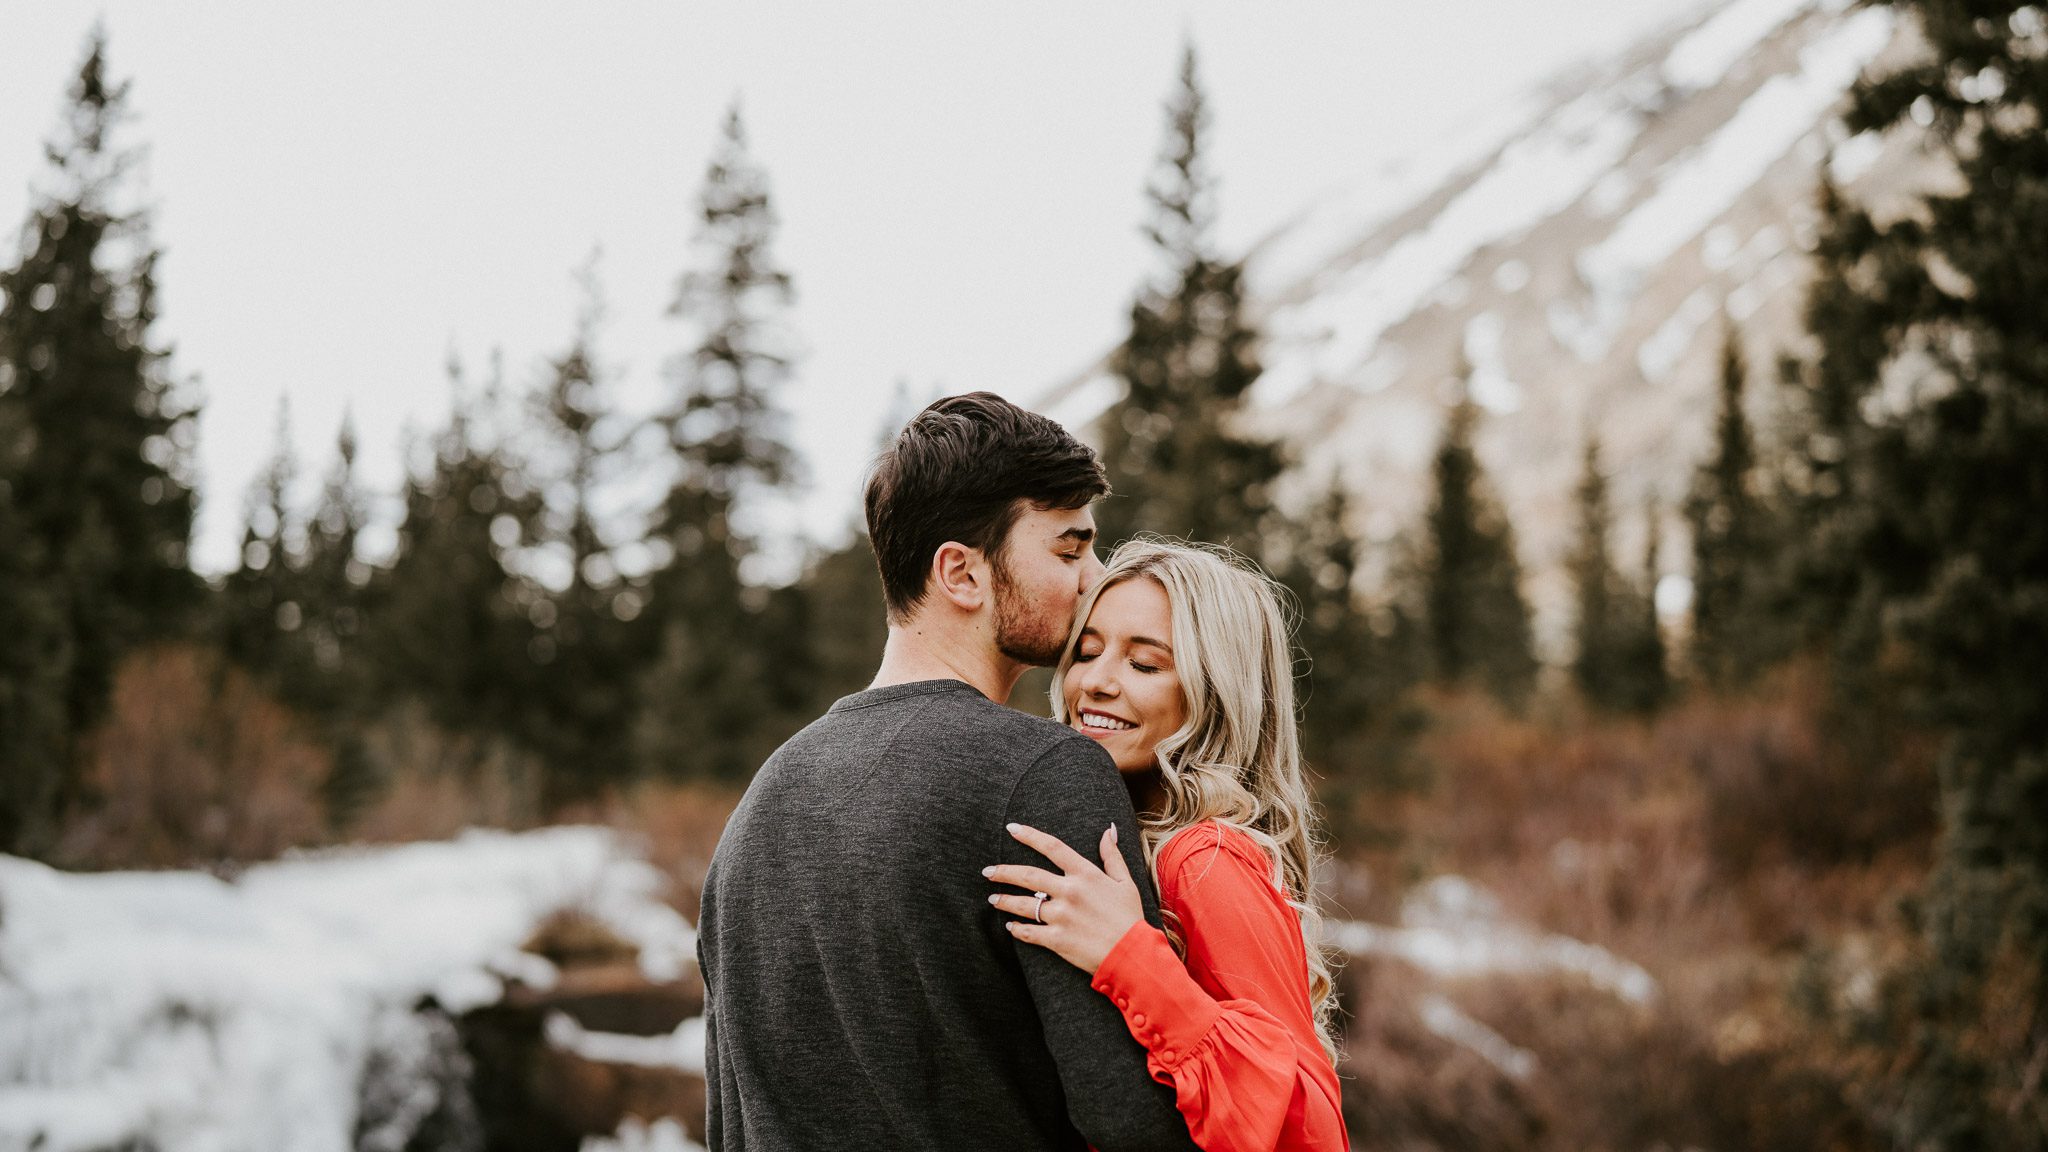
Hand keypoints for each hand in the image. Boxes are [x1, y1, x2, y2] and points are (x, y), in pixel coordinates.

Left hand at [984, 822, 1143, 974]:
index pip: (1052, 847)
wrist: (1132, 954)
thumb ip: (1112, 856)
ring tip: (992, 899)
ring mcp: (1061, 916)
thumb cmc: (1129, 917)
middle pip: (1028, 876)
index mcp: (1085, 874)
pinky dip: (1016, 929)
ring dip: (1004, 901)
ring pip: (1023, 904)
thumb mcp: (1125, 882)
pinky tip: (1010, 926)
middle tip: (988, 872)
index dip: (1030, 835)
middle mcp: (1069, 891)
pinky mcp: (1057, 940)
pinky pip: (1028, 932)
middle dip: (1004, 872)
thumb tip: (1108, 830)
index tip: (1012, 829)